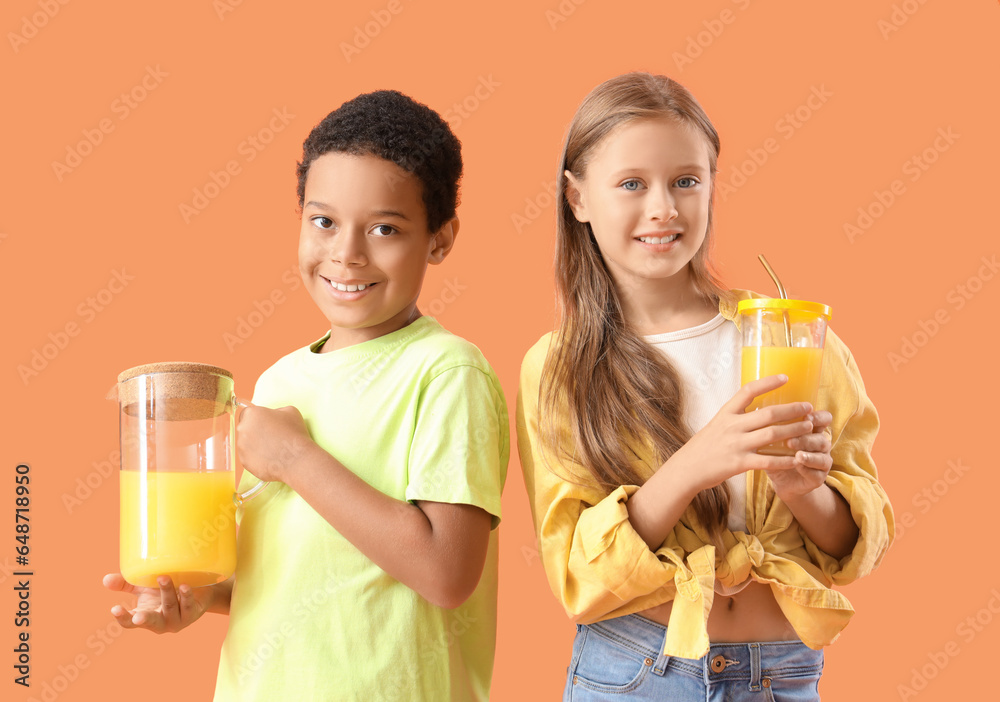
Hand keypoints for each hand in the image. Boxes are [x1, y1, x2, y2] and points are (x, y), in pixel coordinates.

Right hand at [103, 573, 212, 633]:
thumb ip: (125, 584)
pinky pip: (188, 605)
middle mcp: (160, 622)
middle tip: (138, 617)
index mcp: (145, 617)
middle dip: (144, 619)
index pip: (130, 623)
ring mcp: (177, 620)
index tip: (114, 609)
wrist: (197, 590)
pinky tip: (184, 586)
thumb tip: (105, 580)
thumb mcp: (143, 587)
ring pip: (170, 607)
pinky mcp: (193, 614)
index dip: (122, 618)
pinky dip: (186, 596)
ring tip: (163, 577)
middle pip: (150, 622)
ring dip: (166, 592)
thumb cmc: (165, 591)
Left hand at [236, 404, 313, 482]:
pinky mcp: (244, 461)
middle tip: (271, 437)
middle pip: (245, 428)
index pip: (248, 414)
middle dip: (255, 432)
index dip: (258, 419)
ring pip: (245, 444)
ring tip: (272, 449)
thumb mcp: (290, 412)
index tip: (266, 424)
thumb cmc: (295, 434)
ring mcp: (241, 446)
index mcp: (252, 414)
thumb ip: (276, 411)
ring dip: (255, 445)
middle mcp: (242, 429)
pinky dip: (256, 458)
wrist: (297, 460)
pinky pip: (248, 457)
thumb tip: (273, 415)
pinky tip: (270, 458)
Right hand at [671, 375, 815, 494]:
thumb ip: (734, 418)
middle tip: (809, 408)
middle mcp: (732, 426)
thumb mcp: (715, 425)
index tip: (785, 377)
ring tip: (808, 428)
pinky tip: (797, 458)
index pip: (748, 391)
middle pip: (768, 413)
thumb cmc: (702, 447)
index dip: (768, 382)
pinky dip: (785, 460)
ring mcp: (736, 444)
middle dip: (792, 410)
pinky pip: (768, 461)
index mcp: (726, 413)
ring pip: (772, 434)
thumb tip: (754, 409)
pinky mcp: (739, 464)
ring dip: (794, 430)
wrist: (686, 469)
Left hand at [765, 410, 833, 500]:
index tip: (807, 416)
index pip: (823, 419)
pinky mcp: (819, 478)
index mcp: (812, 431)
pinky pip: (817, 473)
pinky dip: (808, 469)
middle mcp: (820, 445)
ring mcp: (822, 461)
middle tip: (790, 441)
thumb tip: (758, 415)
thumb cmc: (776, 454)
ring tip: (797, 455)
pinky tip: (798, 466)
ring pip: (822, 456)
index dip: (818, 417)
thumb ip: (772, 429)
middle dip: (806, 439)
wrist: (781, 480)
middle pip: (821, 438)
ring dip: (809, 455)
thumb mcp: (773, 440)